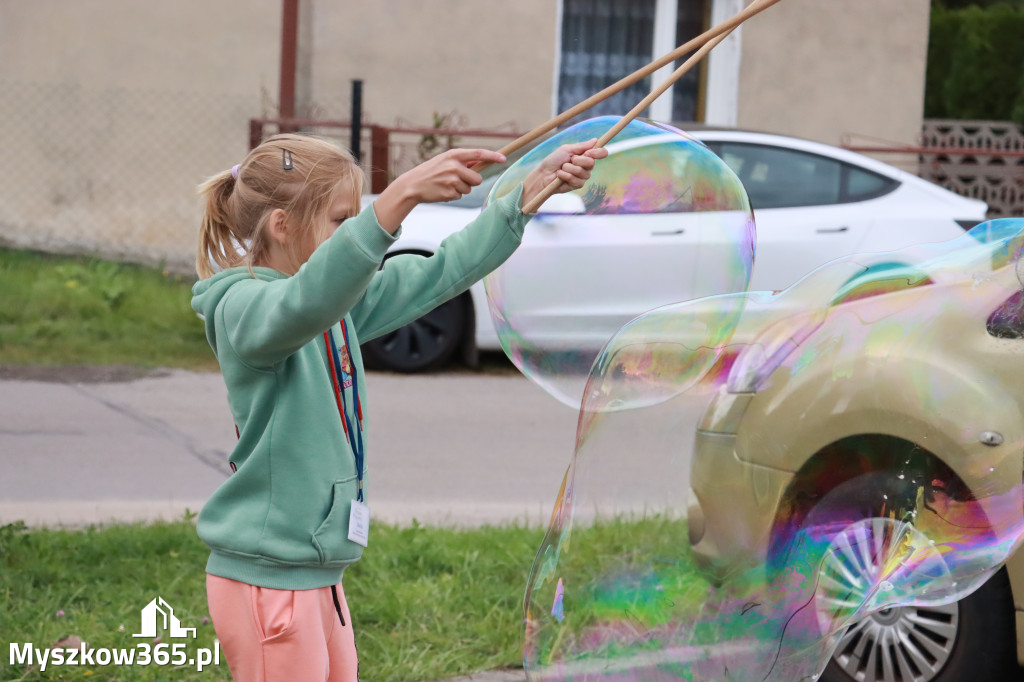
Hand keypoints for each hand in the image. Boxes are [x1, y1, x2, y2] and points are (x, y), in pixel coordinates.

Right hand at [374, 148, 505, 232]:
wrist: (412, 185)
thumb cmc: (430, 172)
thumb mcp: (444, 160)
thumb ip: (462, 161)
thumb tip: (481, 162)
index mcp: (454, 155)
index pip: (478, 154)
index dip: (492, 156)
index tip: (503, 158)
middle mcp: (454, 166)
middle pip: (477, 179)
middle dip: (471, 182)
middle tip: (457, 180)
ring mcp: (452, 180)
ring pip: (469, 189)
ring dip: (460, 189)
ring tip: (445, 185)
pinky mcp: (449, 193)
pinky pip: (460, 196)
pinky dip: (453, 195)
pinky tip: (442, 191)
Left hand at [521, 139, 607, 208]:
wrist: (544, 174)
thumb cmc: (554, 160)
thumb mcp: (566, 149)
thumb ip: (581, 146)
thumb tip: (595, 140)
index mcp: (585, 155)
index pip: (600, 153)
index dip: (599, 152)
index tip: (589, 152)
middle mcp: (586, 166)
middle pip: (591, 163)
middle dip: (578, 160)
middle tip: (569, 159)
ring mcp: (583, 176)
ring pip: (582, 172)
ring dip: (569, 168)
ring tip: (562, 168)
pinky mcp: (578, 185)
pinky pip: (576, 180)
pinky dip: (566, 176)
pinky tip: (560, 175)